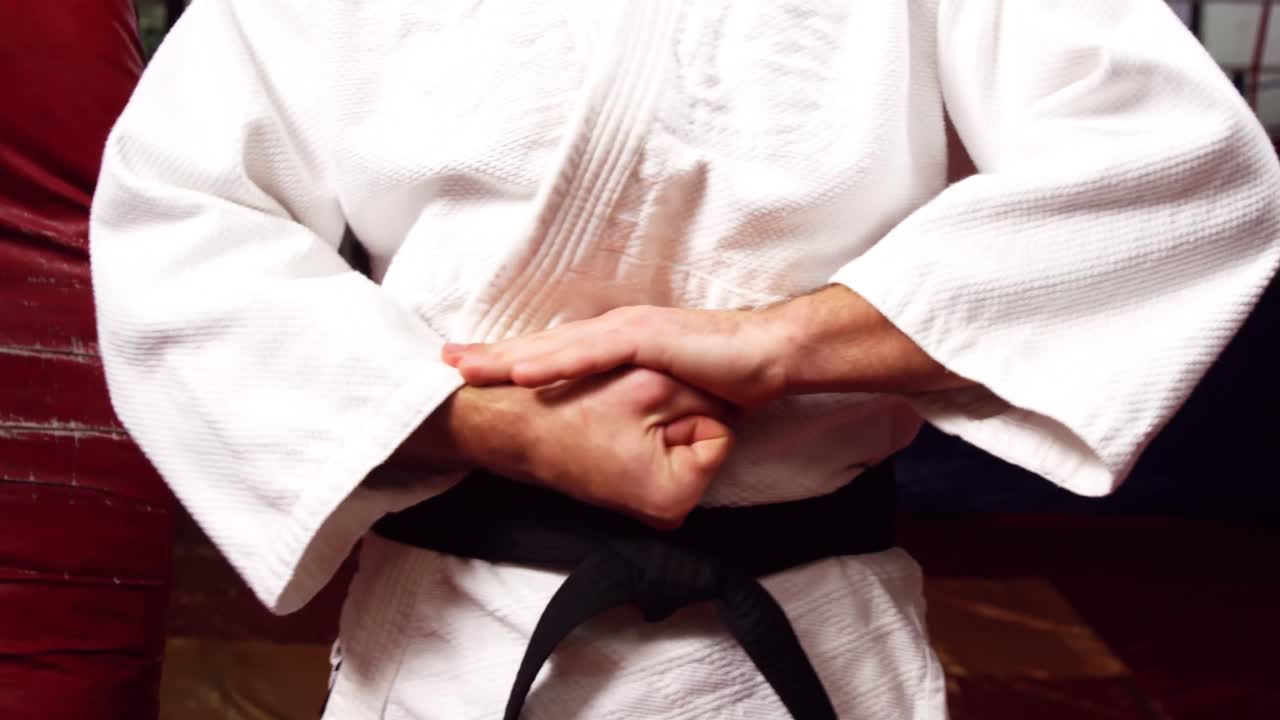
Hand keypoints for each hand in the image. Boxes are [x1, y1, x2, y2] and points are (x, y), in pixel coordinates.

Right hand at [440, 367, 734, 527]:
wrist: (506, 428)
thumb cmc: (574, 410)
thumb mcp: (650, 386)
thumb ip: (699, 393)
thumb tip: (725, 398)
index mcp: (675, 491)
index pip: (716, 434)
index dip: (678, 408)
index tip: (637, 415)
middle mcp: (669, 511)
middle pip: (699, 441)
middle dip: (670, 416)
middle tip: (624, 417)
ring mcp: (652, 505)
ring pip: (678, 442)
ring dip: (654, 421)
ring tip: (611, 422)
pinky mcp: (636, 492)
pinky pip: (657, 452)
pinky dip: (639, 433)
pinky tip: (606, 428)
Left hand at [443, 285, 970, 403]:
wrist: (766, 357)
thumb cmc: (723, 377)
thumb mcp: (667, 392)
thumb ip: (637, 397)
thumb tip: (613, 417)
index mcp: (616, 342)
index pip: (553, 352)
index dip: (510, 360)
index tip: (467, 370)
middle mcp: (614, 330)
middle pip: (541, 344)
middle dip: (491, 354)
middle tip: (443, 363)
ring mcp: (628, 330)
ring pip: (556, 344)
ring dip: (508, 356)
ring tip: (464, 367)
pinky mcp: (647, 337)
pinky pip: (593, 352)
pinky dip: (556, 362)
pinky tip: (523, 371)